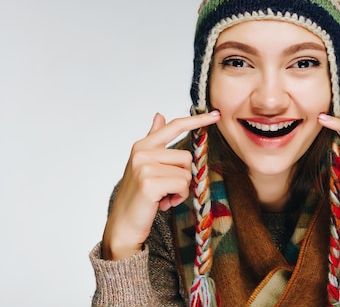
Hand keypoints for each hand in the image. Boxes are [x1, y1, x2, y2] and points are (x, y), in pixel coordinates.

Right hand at [102, 110, 220, 259]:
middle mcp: (142, 152)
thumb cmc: (138, 196)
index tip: (216, 114)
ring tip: (164, 197)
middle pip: (186, 156)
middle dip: (183, 176)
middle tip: (167, 190)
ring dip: (181, 189)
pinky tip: (164, 204)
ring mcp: (144, 167)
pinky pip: (182, 185)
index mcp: (143, 145)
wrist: (123, 225)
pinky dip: (179, 198)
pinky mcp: (149, 183)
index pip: (174, 126)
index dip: (197, 120)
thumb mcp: (145, 164)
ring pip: (186, 173)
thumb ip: (154, 138)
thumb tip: (159, 114)